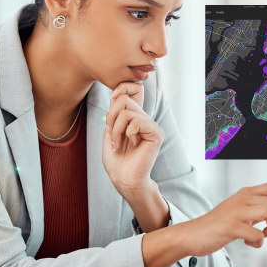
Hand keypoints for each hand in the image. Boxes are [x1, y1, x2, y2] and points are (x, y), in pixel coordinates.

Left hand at [102, 82, 162, 198]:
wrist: (123, 179)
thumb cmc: (116, 160)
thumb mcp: (110, 132)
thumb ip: (114, 113)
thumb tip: (117, 94)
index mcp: (135, 118)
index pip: (134, 90)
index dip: (122, 88)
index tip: (111, 98)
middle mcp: (145, 119)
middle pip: (125, 99)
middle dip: (110, 116)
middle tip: (110, 133)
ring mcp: (152, 126)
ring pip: (128, 111)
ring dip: (116, 129)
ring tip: (117, 143)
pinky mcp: (156, 133)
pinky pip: (136, 121)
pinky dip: (127, 133)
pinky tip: (132, 144)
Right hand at [176, 181, 266, 256]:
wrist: (192, 235)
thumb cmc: (218, 226)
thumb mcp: (240, 213)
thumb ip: (258, 210)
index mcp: (245, 193)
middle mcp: (242, 198)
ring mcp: (237, 211)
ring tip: (263, 236)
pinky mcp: (232, 226)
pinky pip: (257, 234)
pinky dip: (258, 242)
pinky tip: (248, 242)